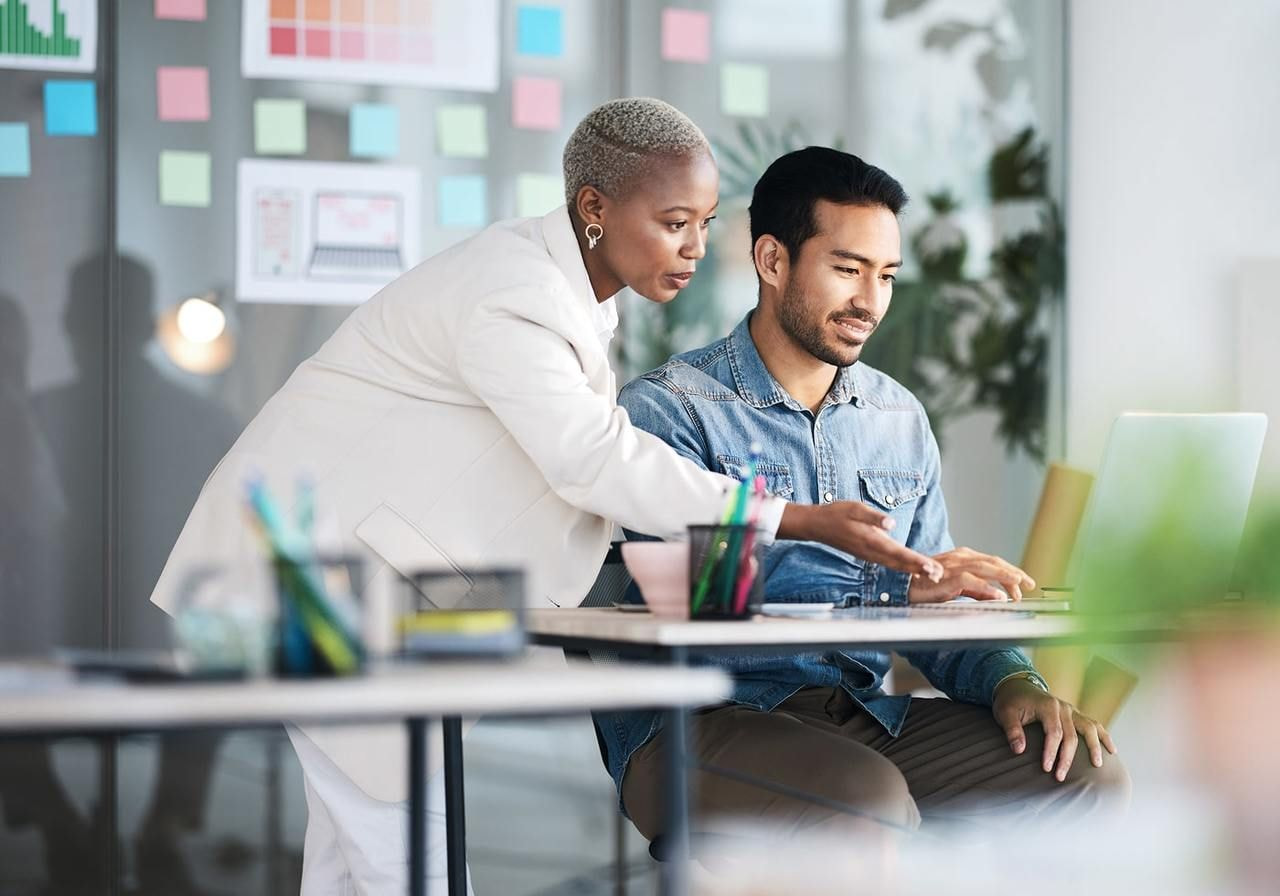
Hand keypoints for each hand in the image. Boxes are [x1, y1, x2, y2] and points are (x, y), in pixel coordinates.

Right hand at [780, 502, 943, 581]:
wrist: (817, 525)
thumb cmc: (836, 514)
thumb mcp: (854, 508)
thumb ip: (873, 516)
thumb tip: (891, 523)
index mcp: (870, 540)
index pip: (898, 552)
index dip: (916, 560)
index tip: (931, 567)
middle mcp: (871, 551)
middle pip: (900, 563)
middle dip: (920, 569)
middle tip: (939, 575)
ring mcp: (869, 555)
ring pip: (895, 565)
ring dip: (914, 570)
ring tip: (932, 574)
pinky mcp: (868, 554)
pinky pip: (889, 563)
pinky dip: (903, 567)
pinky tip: (913, 569)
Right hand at [907, 547, 1034, 603]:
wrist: (902, 586)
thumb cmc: (926, 585)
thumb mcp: (957, 587)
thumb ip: (977, 590)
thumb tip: (998, 595)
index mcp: (963, 557)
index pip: (993, 562)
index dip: (1011, 571)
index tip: (1024, 583)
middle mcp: (961, 558)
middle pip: (994, 562)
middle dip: (1014, 572)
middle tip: (1029, 584)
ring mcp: (954, 566)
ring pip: (986, 567)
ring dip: (1005, 576)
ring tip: (1020, 585)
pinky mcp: (947, 578)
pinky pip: (971, 582)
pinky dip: (986, 588)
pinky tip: (999, 596)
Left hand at [992, 678, 1116, 781]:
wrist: (1017, 686)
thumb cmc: (1011, 702)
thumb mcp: (1004, 713)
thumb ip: (1012, 730)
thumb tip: (1019, 750)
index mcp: (1047, 706)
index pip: (1054, 732)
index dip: (1051, 752)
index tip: (1046, 768)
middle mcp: (1063, 707)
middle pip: (1072, 735)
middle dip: (1067, 758)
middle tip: (1060, 777)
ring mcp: (1071, 710)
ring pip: (1089, 728)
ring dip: (1094, 746)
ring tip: (1098, 764)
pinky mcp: (1075, 714)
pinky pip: (1093, 724)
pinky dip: (1104, 736)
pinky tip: (1111, 750)